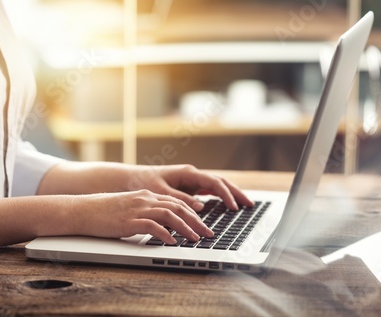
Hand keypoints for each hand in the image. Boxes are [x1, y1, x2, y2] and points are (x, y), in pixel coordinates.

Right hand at [74, 189, 213, 243]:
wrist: (82, 209)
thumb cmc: (104, 211)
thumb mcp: (130, 208)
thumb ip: (146, 214)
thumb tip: (162, 226)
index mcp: (147, 195)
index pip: (176, 202)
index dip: (192, 213)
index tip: (203, 224)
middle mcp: (145, 199)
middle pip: (178, 207)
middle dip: (196, 221)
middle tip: (208, 233)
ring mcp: (138, 208)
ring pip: (170, 215)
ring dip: (186, 227)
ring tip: (196, 238)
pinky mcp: (129, 220)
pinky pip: (153, 226)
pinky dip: (165, 234)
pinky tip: (173, 242)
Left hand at [126, 164, 253, 210]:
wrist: (131, 179)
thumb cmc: (143, 183)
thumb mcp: (160, 192)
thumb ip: (180, 198)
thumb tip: (200, 207)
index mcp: (188, 173)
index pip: (214, 182)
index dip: (226, 194)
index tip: (233, 207)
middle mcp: (192, 175)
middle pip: (220, 182)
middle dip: (236, 193)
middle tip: (250, 205)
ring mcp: (191, 181)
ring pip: (217, 186)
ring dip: (231, 194)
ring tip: (244, 205)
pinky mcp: (189, 187)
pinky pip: (209, 191)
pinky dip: (220, 197)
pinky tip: (227, 206)